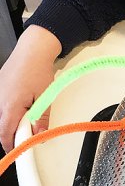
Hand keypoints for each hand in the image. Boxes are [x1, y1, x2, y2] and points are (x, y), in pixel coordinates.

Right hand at [0, 26, 60, 151]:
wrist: (32, 50)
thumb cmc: (38, 69)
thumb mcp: (45, 95)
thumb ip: (42, 117)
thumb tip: (40, 133)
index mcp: (9, 106)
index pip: (6, 134)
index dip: (12, 144)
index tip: (20, 148)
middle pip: (5, 125)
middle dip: (18, 129)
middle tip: (32, 125)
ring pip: (5, 115)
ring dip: (17, 116)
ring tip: (32, 105)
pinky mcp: (0, 89)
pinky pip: (4, 104)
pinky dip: (14, 107)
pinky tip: (25, 98)